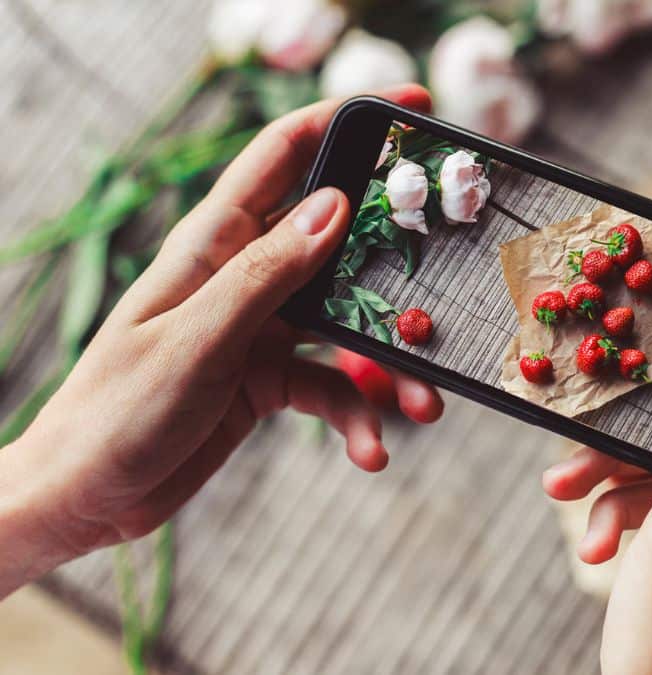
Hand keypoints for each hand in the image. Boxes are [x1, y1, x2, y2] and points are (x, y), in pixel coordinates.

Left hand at [0, 86, 441, 595]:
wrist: (84, 495)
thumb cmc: (117, 410)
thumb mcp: (199, 341)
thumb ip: (268, 274)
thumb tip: (337, 205)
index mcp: (216, 243)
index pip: (287, 154)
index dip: (347, 120)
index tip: (413, 106)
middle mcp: (246, 275)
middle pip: (340, 242)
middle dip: (401, 262)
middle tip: (455, 273)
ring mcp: (262, 327)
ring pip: (350, 324)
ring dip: (391, 364)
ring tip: (424, 404)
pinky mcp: (270, 378)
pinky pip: (333, 386)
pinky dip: (358, 417)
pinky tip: (370, 452)